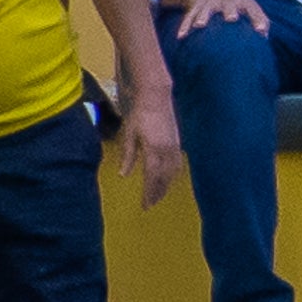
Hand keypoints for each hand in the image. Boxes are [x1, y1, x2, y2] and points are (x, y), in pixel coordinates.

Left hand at [114, 87, 181, 206]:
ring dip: (166, 185)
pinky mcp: (177, 142)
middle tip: (150, 205)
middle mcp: (167, 150)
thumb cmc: (138, 113)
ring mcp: (175, 146)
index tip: (144, 205)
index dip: (148, 193)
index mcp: (154, 149)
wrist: (155, 96)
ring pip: (172, 172)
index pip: (152, 177)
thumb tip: (124, 175)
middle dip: (157, 192)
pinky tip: (168, 177)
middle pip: (164, 178)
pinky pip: (177, 164)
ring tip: (159, 194)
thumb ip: (128, 155)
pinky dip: (172, 174)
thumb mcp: (128, 134)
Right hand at [164, 0, 260, 36]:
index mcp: (241, 0)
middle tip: (232, 18)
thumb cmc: (234, 1)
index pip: (252, 8)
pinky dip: (184, 26)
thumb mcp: (247, 5)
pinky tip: (181, 36)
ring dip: (203, 16)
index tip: (261, 30)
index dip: (258, 18)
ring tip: (200, 25)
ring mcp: (209, 1)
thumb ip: (259, 20)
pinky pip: (188, 16)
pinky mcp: (194, 5)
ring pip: (205, 9)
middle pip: (228, 4)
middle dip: (229, 10)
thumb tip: (265, 37)